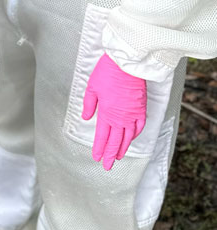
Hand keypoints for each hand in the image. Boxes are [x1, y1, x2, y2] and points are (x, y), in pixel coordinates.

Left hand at [82, 53, 146, 170]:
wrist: (127, 64)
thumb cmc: (107, 72)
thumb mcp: (92, 87)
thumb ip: (89, 105)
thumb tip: (87, 118)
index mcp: (106, 113)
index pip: (102, 136)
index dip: (99, 148)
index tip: (96, 158)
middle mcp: (120, 117)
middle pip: (115, 141)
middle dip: (109, 154)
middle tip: (107, 166)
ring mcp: (132, 114)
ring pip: (127, 137)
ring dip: (122, 148)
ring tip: (117, 157)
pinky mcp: (141, 109)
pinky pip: (139, 127)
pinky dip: (135, 135)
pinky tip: (131, 140)